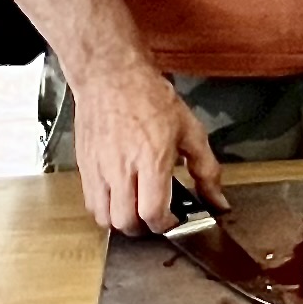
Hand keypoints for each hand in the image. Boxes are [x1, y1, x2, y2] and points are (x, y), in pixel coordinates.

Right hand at [72, 60, 225, 234]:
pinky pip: (89, 203)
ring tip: (136, 209)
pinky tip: (118, 196)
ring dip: (122, 222)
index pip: (153, 213)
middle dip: (145, 228)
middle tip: (156, 216)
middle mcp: (121, 169)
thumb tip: (219, 201)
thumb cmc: (149, 97)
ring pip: (104, 219)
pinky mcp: (84, 166)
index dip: (167, 224)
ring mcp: (98, 169)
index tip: (175, 218)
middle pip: (126, 223)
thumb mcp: (190, 130)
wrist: (111, 75)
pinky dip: (104, 210)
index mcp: (151, 160)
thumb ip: (207, 170)